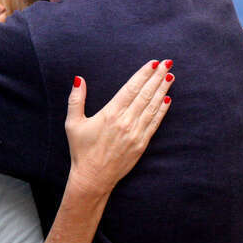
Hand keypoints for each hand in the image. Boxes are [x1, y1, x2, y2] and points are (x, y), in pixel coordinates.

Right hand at [65, 60, 173, 196]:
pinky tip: (167, 100)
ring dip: (162, 91)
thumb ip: (76, 100)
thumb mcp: (73, 123)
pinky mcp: (141, 144)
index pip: (131, 88)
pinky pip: (154, 123)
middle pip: (145, 94)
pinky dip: (162, 111)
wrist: (92, 178)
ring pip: (152, 107)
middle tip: (167, 63)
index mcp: (110, 114)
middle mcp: (125, 122)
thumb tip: (79, 79)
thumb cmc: (81, 150)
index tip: (152, 63)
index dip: (143, 75)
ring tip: (170, 77)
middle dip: (157, 77)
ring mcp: (136, 133)